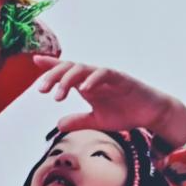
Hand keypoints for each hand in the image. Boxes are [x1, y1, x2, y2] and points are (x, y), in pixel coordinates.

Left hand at [34, 56, 185, 147]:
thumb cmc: (125, 113)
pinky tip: (83, 88)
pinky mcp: (121, 78)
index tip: (35, 60)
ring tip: (58, 95)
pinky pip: (104, 73)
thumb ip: (79, 120)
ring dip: (67, 79)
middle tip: (41, 90)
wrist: (150, 113)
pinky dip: (92, 79)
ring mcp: (107, 76)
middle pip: (68, 68)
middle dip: (52, 76)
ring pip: (82, 68)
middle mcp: (93, 77)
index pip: (65, 70)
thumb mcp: (97, 121)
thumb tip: (58, 125)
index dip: (50, 65)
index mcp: (86, 84)